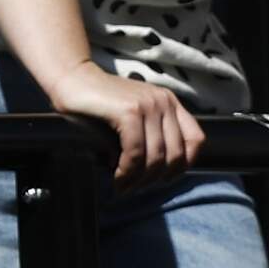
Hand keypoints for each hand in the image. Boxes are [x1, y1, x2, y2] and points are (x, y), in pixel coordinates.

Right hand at [46, 58, 200, 186]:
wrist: (72, 80)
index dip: (183, 165)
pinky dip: (126, 171)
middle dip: (155, 179)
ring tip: (123, 187)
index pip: (196, 140)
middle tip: (135, 188)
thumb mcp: (132, 120)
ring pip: (156, 158)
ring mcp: (148, 105)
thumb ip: (149, 139)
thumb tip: (154, 176)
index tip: (162, 178)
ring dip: (138, 180)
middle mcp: (164, 102)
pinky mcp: (129, 111)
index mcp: (169, 103)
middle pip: (176, 155)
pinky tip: (116, 177)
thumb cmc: (98, 105)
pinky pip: (136, 153)